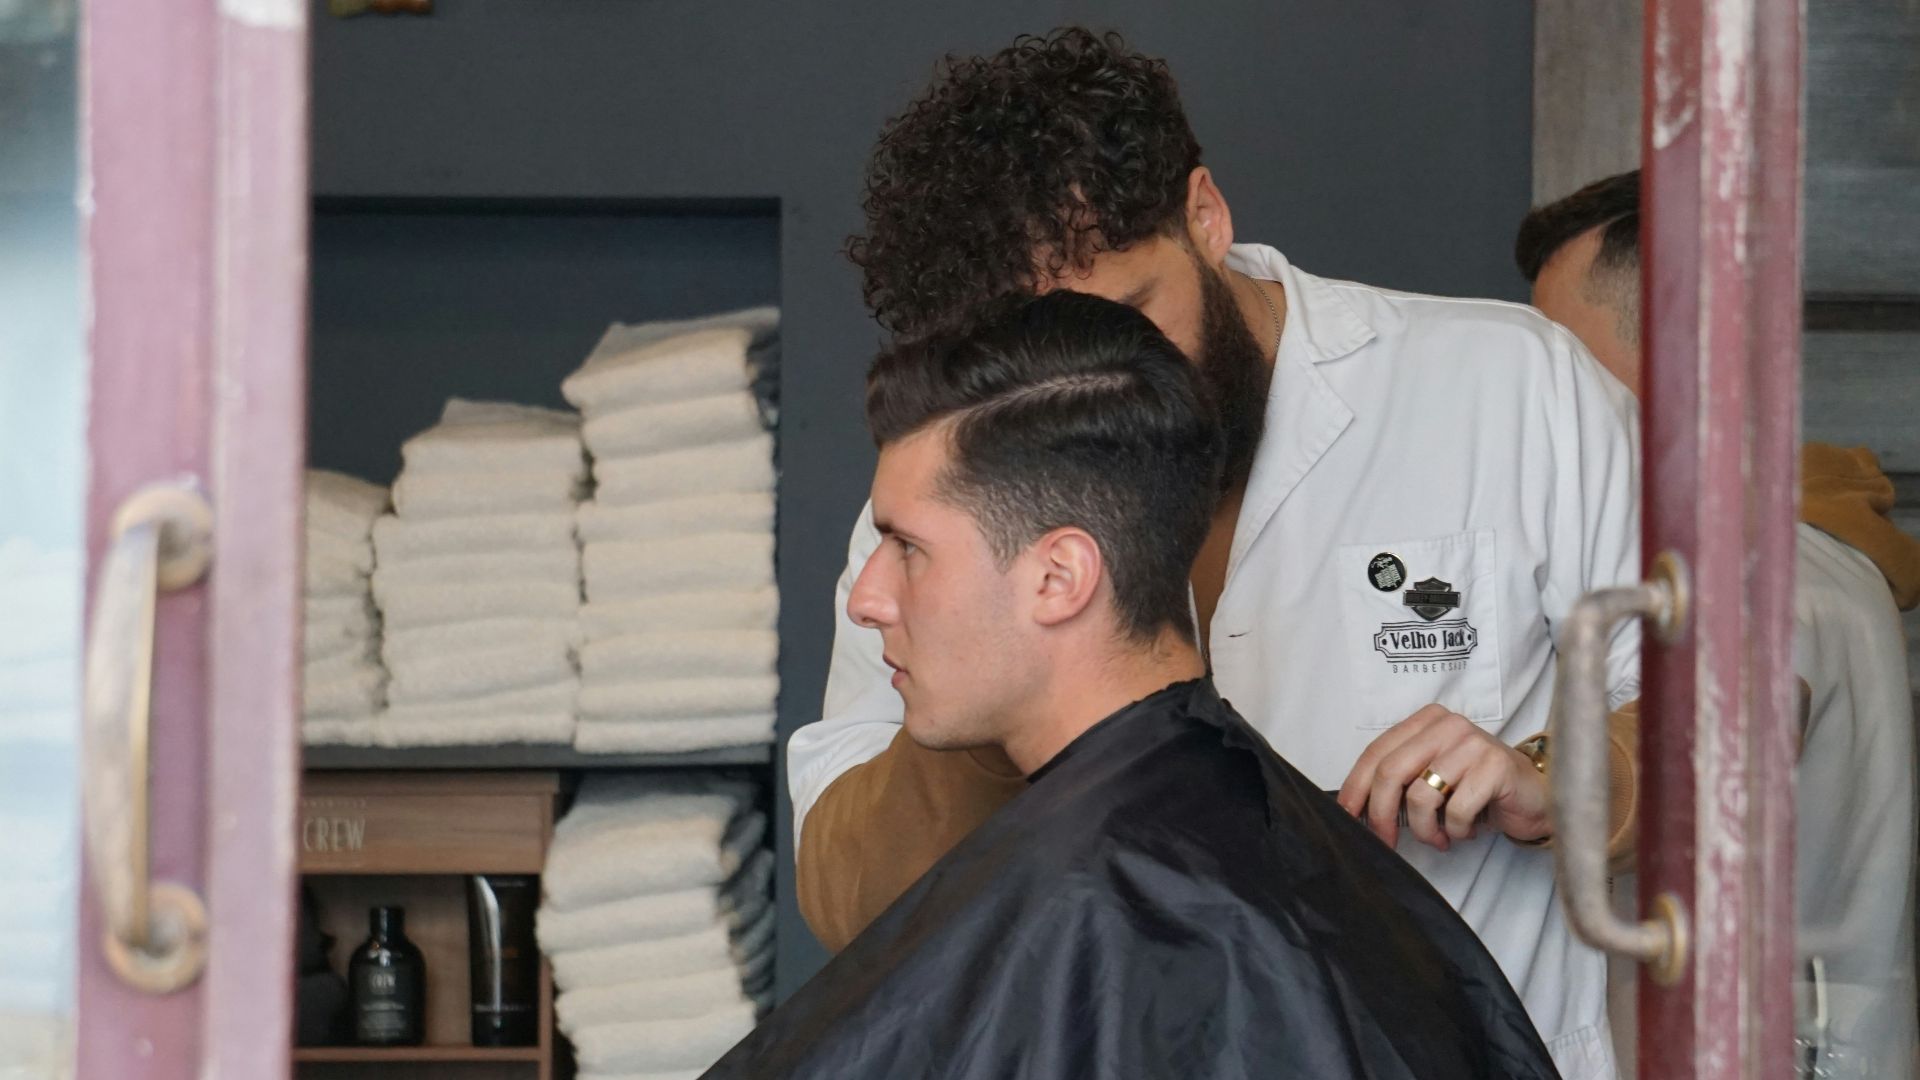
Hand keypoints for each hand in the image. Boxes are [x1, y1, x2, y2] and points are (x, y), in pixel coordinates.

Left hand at [1335, 704, 1548, 851]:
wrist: (1534, 795)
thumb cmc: (1477, 788)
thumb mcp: (1432, 777)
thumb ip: (1400, 781)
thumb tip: (1356, 808)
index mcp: (1425, 721)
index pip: (1376, 752)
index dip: (1355, 787)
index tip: (1346, 817)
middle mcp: (1447, 725)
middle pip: (1390, 772)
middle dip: (1380, 814)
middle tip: (1386, 841)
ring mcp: (1472, 742)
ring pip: (1420, 796)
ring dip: (1424, 829)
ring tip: (1439, 836)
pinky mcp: (1495, 766)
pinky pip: (1455, 810)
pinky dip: (1455, 830)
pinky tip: (1465, 830)